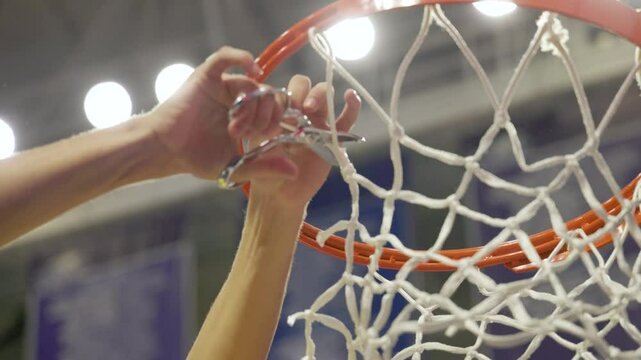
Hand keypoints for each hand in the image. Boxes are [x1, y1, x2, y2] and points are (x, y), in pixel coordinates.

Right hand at [143, 46, 290, 180]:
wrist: (165, 150)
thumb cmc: (196, 157)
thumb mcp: (236, 166)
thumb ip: (264, 166)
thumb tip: (294, 172)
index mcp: (247, 116)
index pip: (275, 108)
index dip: (278, 119)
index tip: (268, 136)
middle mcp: (237, 99)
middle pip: (268, 94)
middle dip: (265, 116)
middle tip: (251, 135)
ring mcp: (223, 86)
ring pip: (252, 83)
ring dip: (250, 107)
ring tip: (236, 128)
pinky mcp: (207, 76)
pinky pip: (226, 58)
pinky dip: (241, 58)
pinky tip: (253, 69)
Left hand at [248, 75, 361, 209]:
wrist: (281, 195)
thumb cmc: (264, 175)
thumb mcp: (257, 160)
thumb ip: (268, 148)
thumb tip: (285, 133)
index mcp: (276, 112)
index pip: (280, 90)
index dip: (282, 97)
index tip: (280, 114)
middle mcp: (297, 112)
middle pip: (303, 85)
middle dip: (302, 91)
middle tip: (300, 108)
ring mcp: (316, 122)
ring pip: (324, 94)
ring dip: (320, 95)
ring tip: (311, 109)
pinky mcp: (333, 136)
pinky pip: (346, 118)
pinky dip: (352, 106)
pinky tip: (351, 96)